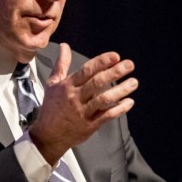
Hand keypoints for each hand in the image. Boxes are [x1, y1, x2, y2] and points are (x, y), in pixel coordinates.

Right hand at [30, 43, 137, 164]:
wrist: (48, 135)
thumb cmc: (51, 107)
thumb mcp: (52, 83)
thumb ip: (61, 64)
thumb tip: (65, 46)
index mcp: (67, 86)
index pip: (86, 71)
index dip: (101, 62)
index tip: (115, 56)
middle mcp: (75, 98)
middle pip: (97, 83)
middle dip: (114, 72)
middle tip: (129, 65)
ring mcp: (83, 112)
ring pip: (104, 99)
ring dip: (120, 90)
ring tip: (134, 82)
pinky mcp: (89, 125)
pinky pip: (106, 116)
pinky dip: (119, 109)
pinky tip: (129, 102)